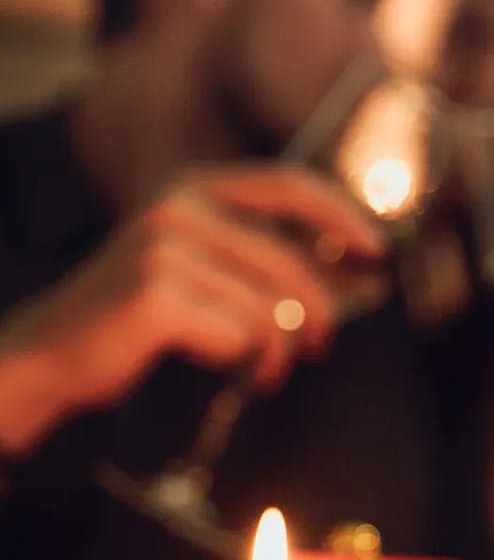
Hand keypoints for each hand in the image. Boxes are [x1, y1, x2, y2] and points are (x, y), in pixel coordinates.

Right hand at [0, 165, 382, 454]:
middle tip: (321, 346)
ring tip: (266, 371)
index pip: (286, 184)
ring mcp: (162, 248)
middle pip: (287, 260)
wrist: (52, 356)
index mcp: (192, 190)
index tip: (375, 250)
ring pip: (268, 305)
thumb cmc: (138, 319)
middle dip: (320, 310)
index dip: (340, 214)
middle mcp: (176, 208)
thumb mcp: (196, 269)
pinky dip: (252, 363)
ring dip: (279, 350)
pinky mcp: (155, 294)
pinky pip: (241, 334)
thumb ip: (253, 258)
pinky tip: (242, 375)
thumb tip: (343, 276)